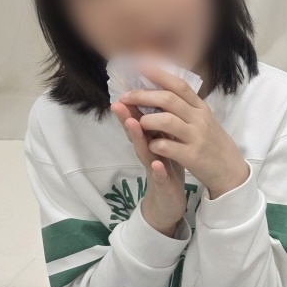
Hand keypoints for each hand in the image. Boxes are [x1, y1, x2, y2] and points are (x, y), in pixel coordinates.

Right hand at [109, 100, 186, 235]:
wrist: (169, 200)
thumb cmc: (166, 166)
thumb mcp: (162, 142)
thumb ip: (156, 124)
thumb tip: (153, 98)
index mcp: (150, 140)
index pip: (140, 119)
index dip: (134, 104)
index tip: (128, 86)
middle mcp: (148, 152)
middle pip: (136, 133)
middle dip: (127, 118)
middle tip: (118, 102)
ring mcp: (153, 168)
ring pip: (144, 151)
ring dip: (137, 139)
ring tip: (132, 124)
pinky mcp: (162, 184)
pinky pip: (159, 176)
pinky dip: (158, 169)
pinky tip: (157, 163)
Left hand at [117, 66, 249, 198]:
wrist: (229, 169)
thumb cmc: (212, 142)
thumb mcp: (204, 120)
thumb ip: (187, 106)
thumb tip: (164, 88)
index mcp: (201, 108)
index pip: (180, 86)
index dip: (160, 75)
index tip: (141, 67)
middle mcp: (199, 119)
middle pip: (169, 100)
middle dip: (144, 96)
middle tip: (126, 97)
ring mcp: (196, 137)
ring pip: (167, 121)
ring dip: (148, 120)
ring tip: (139, 123)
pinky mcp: (192, 156)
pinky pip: (168, 147)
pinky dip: (155, 144)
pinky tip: (152, 145)